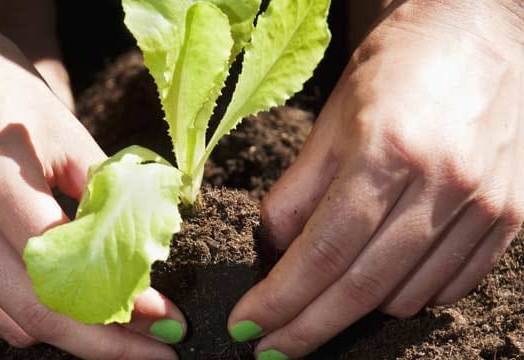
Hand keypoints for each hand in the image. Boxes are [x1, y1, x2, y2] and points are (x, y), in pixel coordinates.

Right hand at [0, 3, 183, 358]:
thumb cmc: (0, 91)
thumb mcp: (64, 129)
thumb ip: (102, 192)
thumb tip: (141, 249)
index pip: (62, 274)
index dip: (119, 309)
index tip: (164, 321)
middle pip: (35, 315)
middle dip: (102, 342)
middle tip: (151, 343)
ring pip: (6, 323)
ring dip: (66, 331)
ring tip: (114, 321)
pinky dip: (23, 320)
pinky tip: (58, 304)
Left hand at [228, 1, 523, 357]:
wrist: (474, 35)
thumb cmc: (393, 71)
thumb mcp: (328, 123)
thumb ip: (297, 191)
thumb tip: (272, 252)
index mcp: (386, 154)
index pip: (321, 253)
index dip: (280, 300)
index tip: (248, 326)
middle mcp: (441, 186)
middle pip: (360, 288)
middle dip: (306, 329)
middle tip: (270, 350)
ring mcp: (482, 206)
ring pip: (405, 296)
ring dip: (355, 309)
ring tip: (325, 297)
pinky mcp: (508, 217)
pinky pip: (450, 287)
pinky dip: (407, 295)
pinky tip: (380, 281)